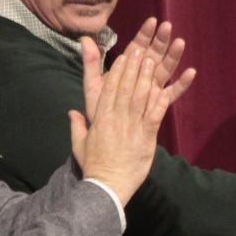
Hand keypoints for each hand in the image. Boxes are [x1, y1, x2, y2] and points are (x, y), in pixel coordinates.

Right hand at [70, 40, 181, 204]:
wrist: (107, 186)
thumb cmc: (94, 166)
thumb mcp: (80, 144)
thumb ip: (77, 125)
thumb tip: (71, 112)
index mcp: (100, 118)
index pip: (109, 89)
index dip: (118, 71)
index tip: (124, 56)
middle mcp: (116, 118)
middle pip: (125, 87)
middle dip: (133, 67)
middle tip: (141, 50)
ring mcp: (132, 127)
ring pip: (140, 97)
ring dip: (146, 78)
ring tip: (152, 61)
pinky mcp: (146, 138)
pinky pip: (154, 116)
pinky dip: (159, 102)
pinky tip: (164, 89)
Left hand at [83, 21, 195, 120]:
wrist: (105, 136)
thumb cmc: (99, 110)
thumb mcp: (93, 85)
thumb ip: (91, 63)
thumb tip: (84, 39)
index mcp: (127, 69)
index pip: (137, 46)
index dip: (145, 34)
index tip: (152, 21)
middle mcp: (142, 76)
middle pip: (154, 54)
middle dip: (161, 40)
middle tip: (168, 26)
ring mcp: (152, 88)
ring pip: (166, 69)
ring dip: (173, 56)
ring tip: (180, 43)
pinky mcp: (160, 103)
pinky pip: (173, 92)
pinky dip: (182, 83)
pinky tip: (191, 73)